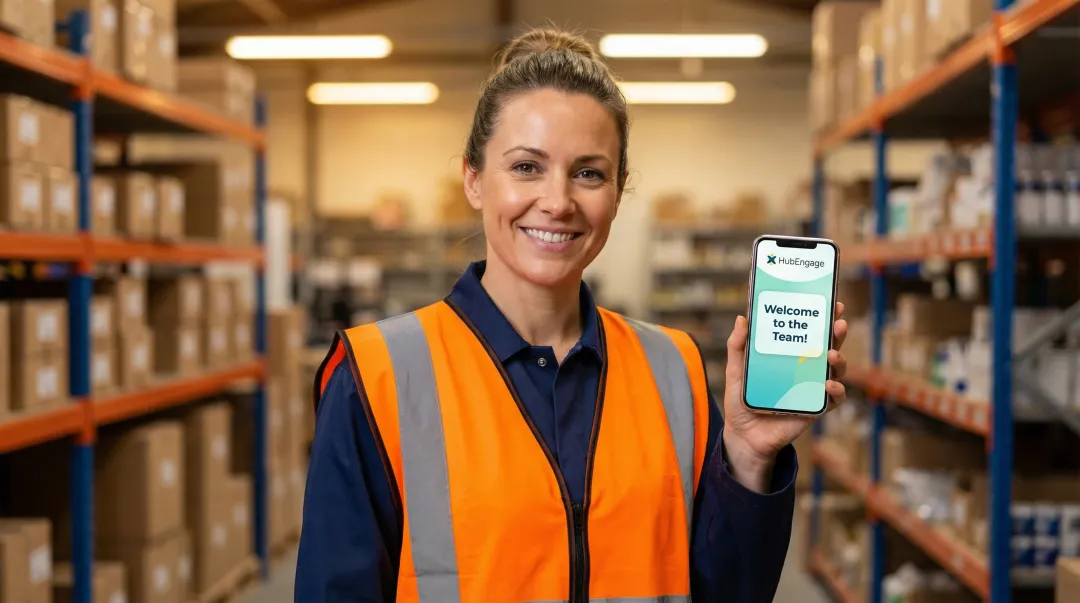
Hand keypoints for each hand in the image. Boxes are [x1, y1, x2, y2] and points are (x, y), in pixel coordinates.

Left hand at [721, 302, 848, 492]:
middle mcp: (805, 369)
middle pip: (828, 346)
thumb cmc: (742, 401)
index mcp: (789, 356)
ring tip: (832, 354)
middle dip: (837, 332)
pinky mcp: (815, 408)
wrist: (743, 436)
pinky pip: (833, 399)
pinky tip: (828, 384)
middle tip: (839, 322)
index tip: (831, 302)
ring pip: (836, 370)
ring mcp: (812, 388)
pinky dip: (836, 391)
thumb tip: (742, 318)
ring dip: (840, 360)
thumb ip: (738, 346)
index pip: (809, 332)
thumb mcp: (736, 371)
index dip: (822, 317)